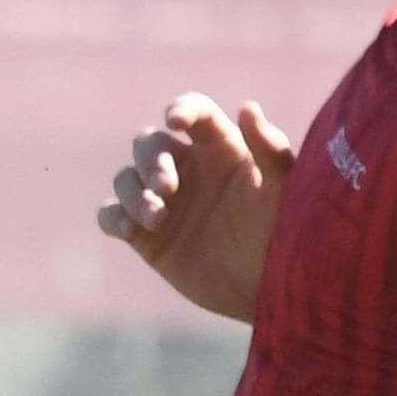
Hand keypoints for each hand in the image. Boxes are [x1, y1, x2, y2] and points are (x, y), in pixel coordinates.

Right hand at [99, 94, 291, 321]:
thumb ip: (270, 148)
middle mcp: (188, 169)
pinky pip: (111, 214)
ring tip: (157, 220)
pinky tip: (128, 230)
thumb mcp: (285, 189)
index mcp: (222, 148)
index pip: (195, 112)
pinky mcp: (144, 235)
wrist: (269, 289)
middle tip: (167, 188)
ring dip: (134, 193)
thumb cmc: (285, 234)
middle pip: (149, 143)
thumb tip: (246, 106)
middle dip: (151, 161)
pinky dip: (112, 217)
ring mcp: (163, 202)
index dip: (181, 109)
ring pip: (127, 178)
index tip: (175, 121)